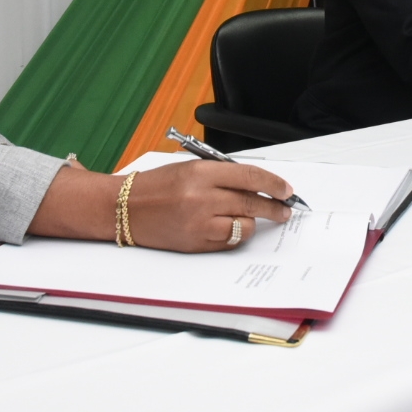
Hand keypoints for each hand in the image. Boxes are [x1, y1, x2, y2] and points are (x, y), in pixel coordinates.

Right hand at [29, 159, 292, 252]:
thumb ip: (221, 174)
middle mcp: (201, 197)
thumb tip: (256, 185)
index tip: (287, 190)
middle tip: (285, 210)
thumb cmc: (158, 185)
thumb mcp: (189, 168)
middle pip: (251, 203)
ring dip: (253, 222)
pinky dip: (234, 235)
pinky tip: (232, 228)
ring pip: (243, 226)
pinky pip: (227, 242)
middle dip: (273, 208)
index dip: (273, 185)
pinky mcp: (194, 243)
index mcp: (201, 173)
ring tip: (254, 218)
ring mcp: (198, 223)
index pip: (249, 177)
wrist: (125, 208)